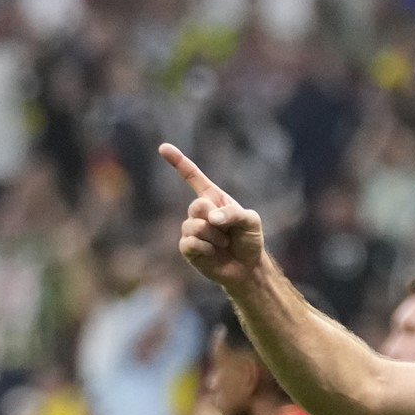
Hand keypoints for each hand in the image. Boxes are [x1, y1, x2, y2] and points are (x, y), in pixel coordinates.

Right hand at [161, 143, 264, 290]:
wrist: (247, 267)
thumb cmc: (249, 239)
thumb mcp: (251, 221)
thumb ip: (233, 214)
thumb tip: (211, 219)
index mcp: (213, 198)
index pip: (192, 177)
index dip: (178, 162)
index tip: (163, 147)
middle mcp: (199, 212)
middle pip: (196, 206)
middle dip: (213, 218)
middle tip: (226, 230)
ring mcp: (191, 230)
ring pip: (194, 227)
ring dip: (214, 237)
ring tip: (223, 244)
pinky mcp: (188, 248)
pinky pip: (189, 243)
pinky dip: (206, 248)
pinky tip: (213, 253)